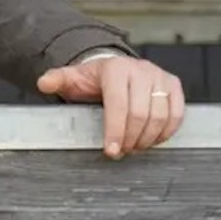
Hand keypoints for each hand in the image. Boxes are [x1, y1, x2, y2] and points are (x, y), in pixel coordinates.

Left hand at [36, 56, 184, 159]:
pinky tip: (152, 140)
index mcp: (115, 69)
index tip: (111, 150)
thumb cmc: (93, 79)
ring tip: (134, 147)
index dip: (115, 131)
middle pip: (141, 114)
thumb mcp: (72, 78)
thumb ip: (57, 80)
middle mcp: (141, 70)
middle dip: (130, 138)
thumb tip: (43, 83)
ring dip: (148, 138)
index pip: (118, 104)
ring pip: (161, 116)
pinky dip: (166, 131)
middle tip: (121, 151)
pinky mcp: (173, 85)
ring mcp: (160, 77)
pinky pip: (177, 114)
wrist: (114, 70)